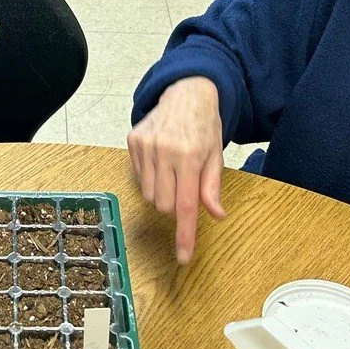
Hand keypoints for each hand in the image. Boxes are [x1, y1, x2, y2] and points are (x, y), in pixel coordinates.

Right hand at [126, 77, 227, 264]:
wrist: (186, 91)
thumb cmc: (204, 125)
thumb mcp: (216, 155)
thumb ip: (212, 186)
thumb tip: (216, 214)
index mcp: (190, 157)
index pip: (185, 206)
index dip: (184, 235)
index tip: (182, 257)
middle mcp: (165, 152)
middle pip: (164, 205)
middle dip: (175, 204)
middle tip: (185, 184)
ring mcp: (146, 146)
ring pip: (149, 194)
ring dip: (162, 192)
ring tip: (172, 170)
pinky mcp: (133, 141)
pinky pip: (139, 177)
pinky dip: (150, 177)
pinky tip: (160, 158)